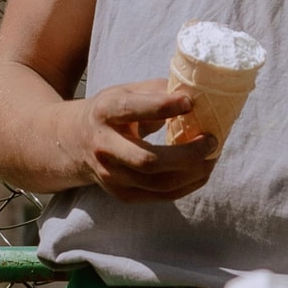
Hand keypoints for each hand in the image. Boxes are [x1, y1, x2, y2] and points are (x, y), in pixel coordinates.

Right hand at [78, 78, 219, 200]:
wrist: (74, 140)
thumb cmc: (112, 110)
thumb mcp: (127, 91)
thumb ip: (159, 91)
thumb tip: (199, 94)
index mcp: (105, 112)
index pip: (131, 110)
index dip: (162, 107)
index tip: (190, 103)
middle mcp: (103, 146)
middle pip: (148, 160)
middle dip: (187, 155)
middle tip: (211, 141)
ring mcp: (110, 175)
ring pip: (158, 184)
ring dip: (193, 173)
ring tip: (213, 157)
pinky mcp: (121, 194)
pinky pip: (160, 196)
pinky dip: (187, 186)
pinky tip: (201, 172)